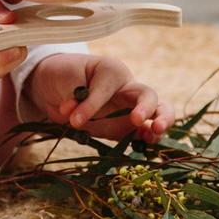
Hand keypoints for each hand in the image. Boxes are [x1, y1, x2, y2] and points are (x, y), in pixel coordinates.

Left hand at [23, 53, 174, 141]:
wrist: (58, 86)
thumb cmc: (66, 75)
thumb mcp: (66, 80)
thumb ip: (73, 97)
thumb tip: (72, 116)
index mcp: (113, 71)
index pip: (107, 89)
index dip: (91, 105)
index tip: (73, 119)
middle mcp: (127, 89)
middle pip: (148, 96)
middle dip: (146, 107)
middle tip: (137, 119)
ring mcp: (130, 109)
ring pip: (157, 113)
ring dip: (161, 122)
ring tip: (155, 133)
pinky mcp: (126, 128)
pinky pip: (143, 134)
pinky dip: (149, 140)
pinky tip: (148, 146)